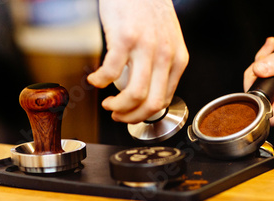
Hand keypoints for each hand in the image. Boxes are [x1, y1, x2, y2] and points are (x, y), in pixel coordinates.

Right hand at [87, 0, 188, 123]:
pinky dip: (100, 82)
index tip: (131, 114)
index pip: (164, 100)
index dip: (144, 114)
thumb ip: (162, 65)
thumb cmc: (149, 11)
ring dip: (117, 106)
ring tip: (107, 103)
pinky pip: (111, 72)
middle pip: (152, 104)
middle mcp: (165, 56)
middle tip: (118, 116)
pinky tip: (95, 79)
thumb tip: (149, 91)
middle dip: (132, 117)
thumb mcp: (167, 41)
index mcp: (178, 59)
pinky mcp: (125, 38)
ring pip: (134, 94)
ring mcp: (145, 47)